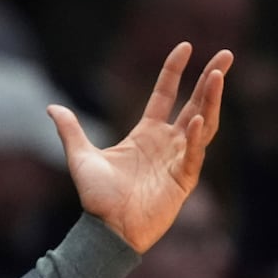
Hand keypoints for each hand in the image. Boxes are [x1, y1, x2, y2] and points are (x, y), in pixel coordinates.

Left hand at [48, 41, 230, 253]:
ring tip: (218, 75)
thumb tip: (51, 108)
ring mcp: (178, 160)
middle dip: (210, 79)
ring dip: (211, 100)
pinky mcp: (183, 180)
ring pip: (202, 124)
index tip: (184, 46)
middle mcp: (167, 143)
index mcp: (146, 134)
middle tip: (226, 54)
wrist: (106, 230)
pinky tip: (198, 119)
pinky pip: (193, 155)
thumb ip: (70, 131)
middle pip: (195, 103)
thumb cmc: (97, 198)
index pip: (165, 95)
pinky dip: (195, 138)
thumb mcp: (80, 158)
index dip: (174, 71)